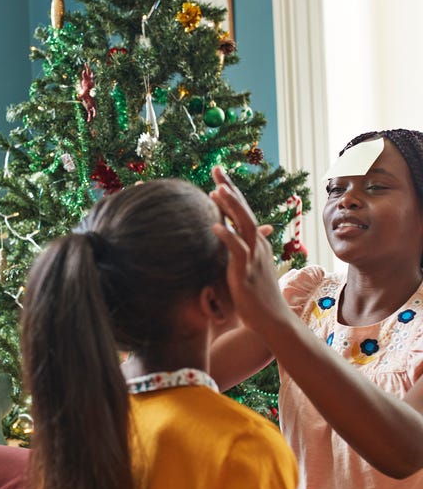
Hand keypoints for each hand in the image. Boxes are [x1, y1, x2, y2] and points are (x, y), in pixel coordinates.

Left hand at [210, 166, 289, 330]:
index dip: (231, 192)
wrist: (273, 321)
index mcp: (256, 243)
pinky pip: (237, 251)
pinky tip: (215, 226)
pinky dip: (227, 237)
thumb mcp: (248, 269)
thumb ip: (239, 252)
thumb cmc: (257, 297)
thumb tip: (229, 241)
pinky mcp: (246, 273)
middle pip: (243, 210)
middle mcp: (257, 245)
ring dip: (231, 206)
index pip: (242, 211)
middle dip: (230, 188)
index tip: (218, 174)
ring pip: (243, 225)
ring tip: (216, 189)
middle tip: (216, 168)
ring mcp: (253, 258)